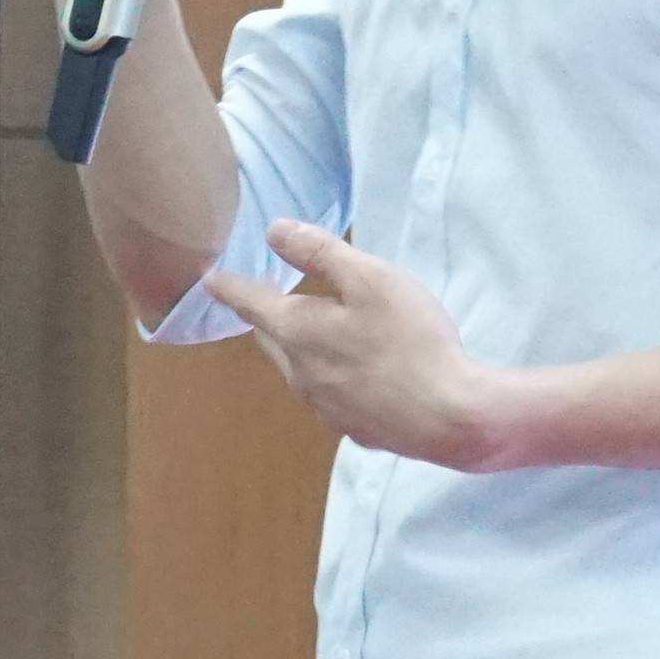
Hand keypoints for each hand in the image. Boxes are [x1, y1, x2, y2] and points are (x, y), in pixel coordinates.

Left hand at [204, 222, 534, 469]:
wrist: (451, 419)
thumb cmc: (410, 340)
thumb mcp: (370, 279)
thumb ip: (320, 252)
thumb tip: (274, 230)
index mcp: (299, 333)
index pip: (250, 303)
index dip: (229, 287)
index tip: (208, 278)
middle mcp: (300, 374)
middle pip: (270, 339)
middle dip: (264, 316)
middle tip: (266, 295)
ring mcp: (325, 408)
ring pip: (297, 368)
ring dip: (296, 346)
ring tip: (313, 329)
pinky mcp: (353, 428)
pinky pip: (328, 393)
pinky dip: (328, 373)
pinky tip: (355, 371)